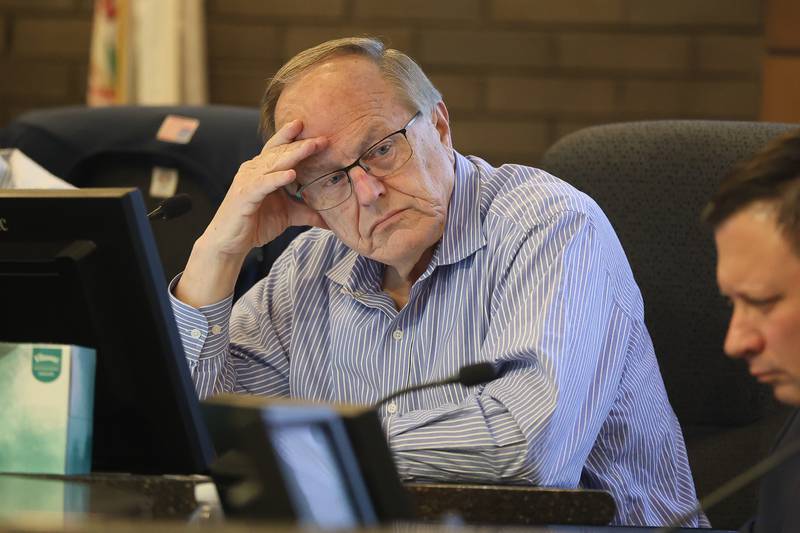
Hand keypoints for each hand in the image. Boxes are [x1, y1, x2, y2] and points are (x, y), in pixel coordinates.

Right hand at [199, 119, 327, 261]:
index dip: (297, 139)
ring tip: (311, 147)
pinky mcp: (245, 196)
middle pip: (280, 152)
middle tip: (322, 138)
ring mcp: (248, 181)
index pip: (282, 150)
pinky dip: (276, 178)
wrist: (230, 243)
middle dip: (301, 144)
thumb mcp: (288, 215)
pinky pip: (262, 184)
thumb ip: (308, 212)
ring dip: (293, 155)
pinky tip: (291, 174)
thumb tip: (332, 219)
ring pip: (273, 164)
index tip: (318, 133)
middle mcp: (254, 170)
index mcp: (264, 170)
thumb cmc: (255, 224)